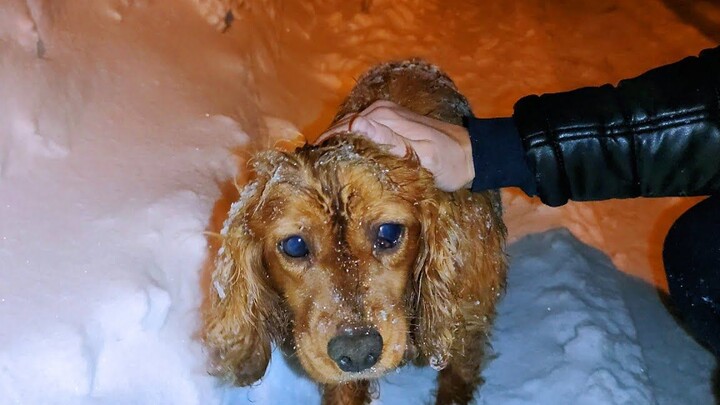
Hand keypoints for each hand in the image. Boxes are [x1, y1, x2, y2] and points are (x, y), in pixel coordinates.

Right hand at [316, 101, 474, 191]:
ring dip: (335, 145)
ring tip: (322, 169)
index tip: (312, 167)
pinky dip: (348, 144)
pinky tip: (342, 161)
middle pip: (341, 127)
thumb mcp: (421, 156)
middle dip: (326, 146)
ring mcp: (383, 116)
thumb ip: (390, 141)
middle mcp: (379, 111)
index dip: (325, 146)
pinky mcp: (387, 124)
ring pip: (348, 129)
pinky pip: (359, 132)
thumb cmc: (448, 162)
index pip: (342, 128)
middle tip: (312, 173)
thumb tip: (357, 126)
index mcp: (383, 117)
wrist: (470, 154)